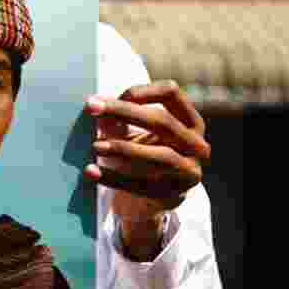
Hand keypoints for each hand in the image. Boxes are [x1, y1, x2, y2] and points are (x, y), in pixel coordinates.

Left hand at [83, 81, 210, 251]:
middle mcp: (197, 145)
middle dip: (124, 112)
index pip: (171, 93)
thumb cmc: (143, 153)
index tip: (106, 97)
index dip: (140, 91)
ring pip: (159, 156)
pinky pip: (141, 185)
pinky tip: (91, 171)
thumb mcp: (136, 132)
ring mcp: (189, 172)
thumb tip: (97, 107)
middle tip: (91, 108)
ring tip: (95, 146)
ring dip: (124, 149)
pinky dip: (113, 178)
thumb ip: (120, 118)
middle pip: (163, 121)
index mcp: (191, 121)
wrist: (152, 198)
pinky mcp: (173, 195)